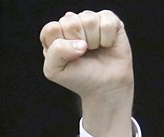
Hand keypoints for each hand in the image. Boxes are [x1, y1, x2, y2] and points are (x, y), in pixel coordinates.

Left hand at [40, 10, 133, 136]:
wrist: (104, 90)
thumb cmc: (79, 80)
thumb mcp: (54, 71)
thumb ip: (55, 52)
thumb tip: (80, 44)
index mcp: (55, 34)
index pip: (52, 28)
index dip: (61, 45)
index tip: (69, 60)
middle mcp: (72, 25)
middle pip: (70, 21)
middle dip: (78, 44)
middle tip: (84, 57)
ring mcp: (92, 22)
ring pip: (89, 19)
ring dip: (93, 42)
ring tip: (95, 52)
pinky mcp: (111, 22)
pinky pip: (107, 20)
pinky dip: (107, 37)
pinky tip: (106, 46)